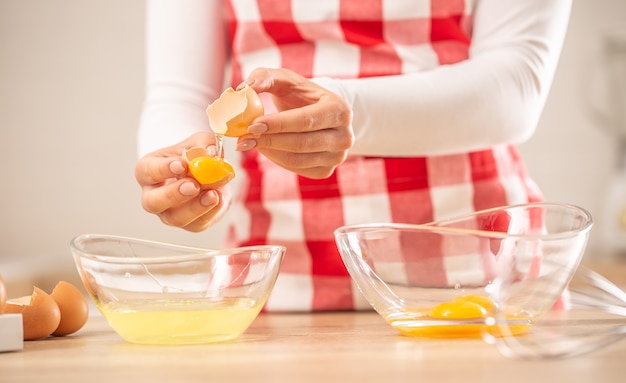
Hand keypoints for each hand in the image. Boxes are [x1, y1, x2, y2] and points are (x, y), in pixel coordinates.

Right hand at [134, 132, 230, 231]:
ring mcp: (170, 213)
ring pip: (175, 218)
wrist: (209, 175)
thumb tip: (211, 152)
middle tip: (193, 186)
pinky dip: (211, 211)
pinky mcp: (190, 224)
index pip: (148, 171)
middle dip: (173, 194)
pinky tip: (220, 198)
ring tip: (213, 194)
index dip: (163, 169)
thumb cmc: (195, 157)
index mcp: (149, 171)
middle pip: (153, 202)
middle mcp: (154, 195)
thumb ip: (205, 143)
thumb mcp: (199, 143)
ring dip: (195, 207)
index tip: (181, 165)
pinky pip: (197, 223)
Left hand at [237, 68, 353, 178]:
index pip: (306, 120)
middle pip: (302, 143)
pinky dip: (277, 160)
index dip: (278, 124)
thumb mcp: (285, 80)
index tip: (252, 125)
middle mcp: (345, 135)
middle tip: (243, 138)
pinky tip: (266, 148)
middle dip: (269, 140)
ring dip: (269, 152)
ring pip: (297, 160)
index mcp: (340, 109)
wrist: (319, 113)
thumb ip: (264, 77)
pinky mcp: (327, 170)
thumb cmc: (300, 94)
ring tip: (249, 142)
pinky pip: (297, 169)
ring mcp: (338, 156)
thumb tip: (243, 88)